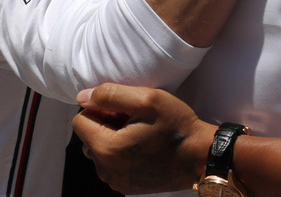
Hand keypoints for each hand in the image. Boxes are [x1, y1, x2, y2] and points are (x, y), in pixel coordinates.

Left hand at [72, 84, 216, 194]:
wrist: (200, 156)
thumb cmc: (176, 126)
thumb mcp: (147, 99)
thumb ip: (110, 95)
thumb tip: (82, 97)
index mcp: (106, 149)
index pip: (80, 120)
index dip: (101, 109)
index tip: (125, 110)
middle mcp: (105, 170)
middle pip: (88, 136)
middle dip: (106, 124)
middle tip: (136, 120)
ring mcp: (115, 181)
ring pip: (99, 149)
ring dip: (113, 138)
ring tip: (141, 134)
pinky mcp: (125, 186)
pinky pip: (112, 163)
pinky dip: (122, 152)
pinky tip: (144, 146)